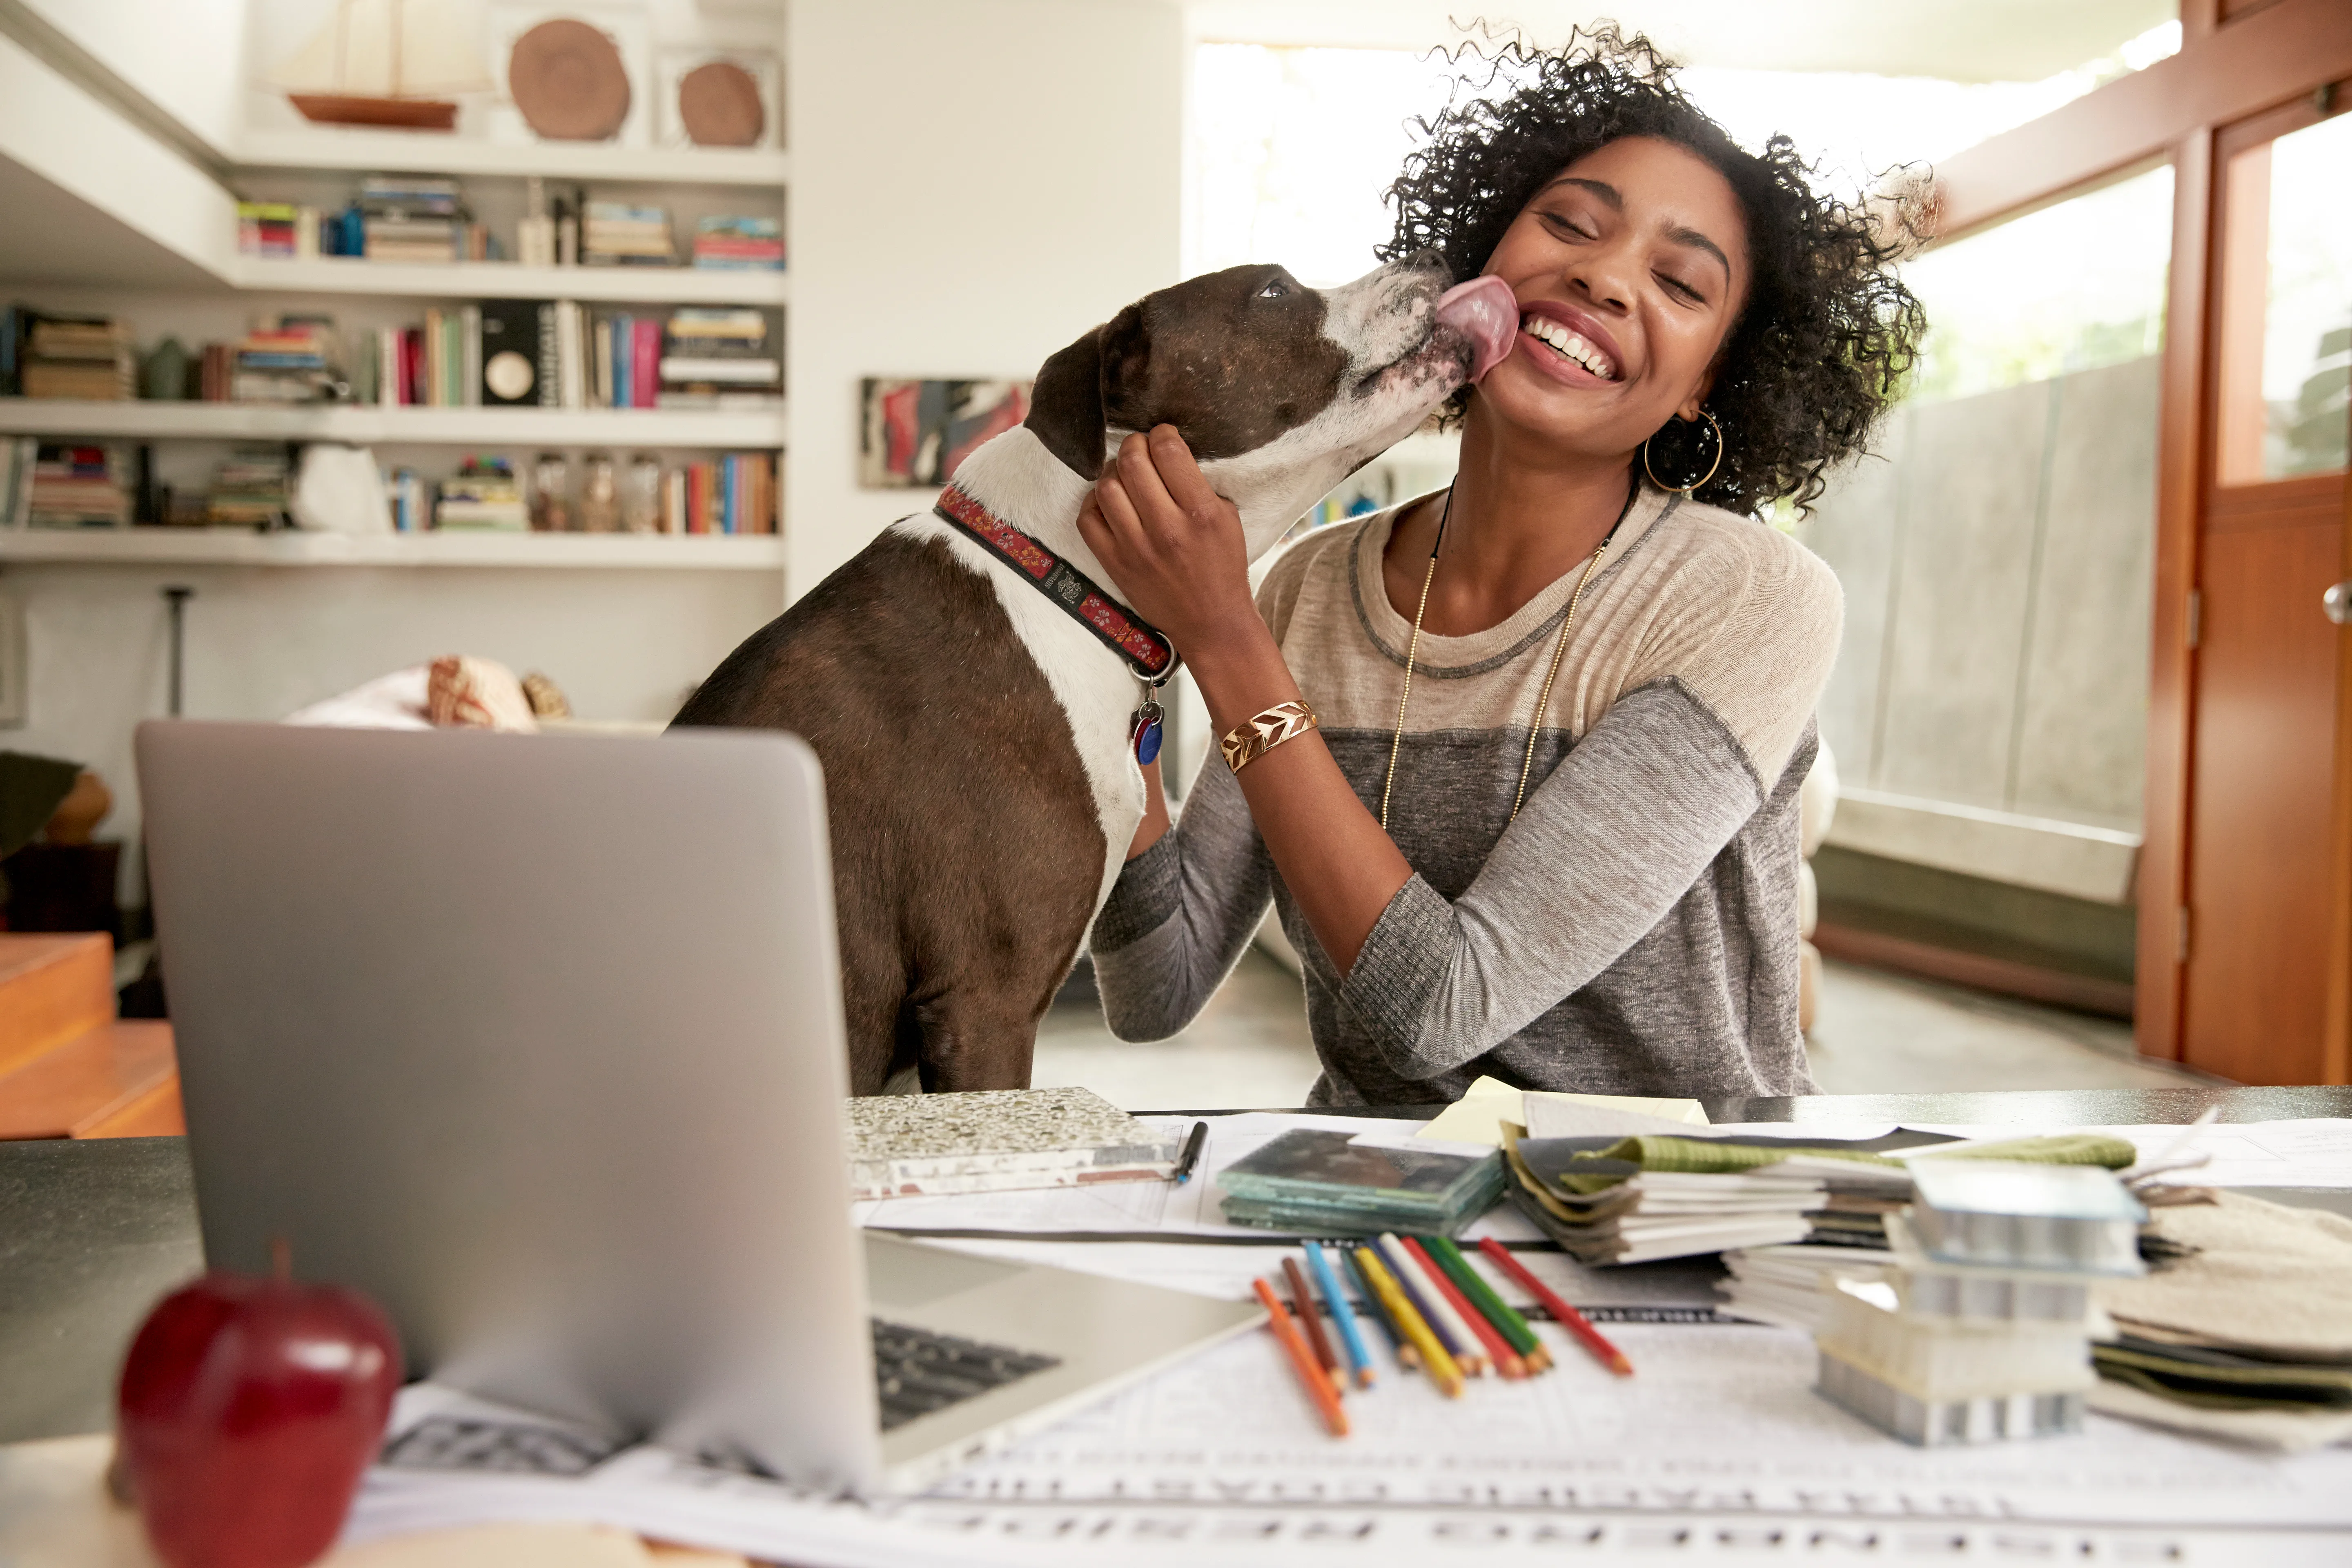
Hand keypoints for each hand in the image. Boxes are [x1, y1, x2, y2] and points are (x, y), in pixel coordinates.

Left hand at [1076, 426, 1262, 655]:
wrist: (1211, 622)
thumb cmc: (1222, 567)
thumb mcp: (1228, 519)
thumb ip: (1199, 485)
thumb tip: (1167, 453)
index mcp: (1201, 513)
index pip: (1169, 451)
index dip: (1161, 433)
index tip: (1163, 436)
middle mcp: (1167, 528)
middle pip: (1132, 462)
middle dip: (1134, 445)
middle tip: (1141, 449)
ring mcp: (1136, 548)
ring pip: (1106, 487)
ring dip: (1114, 472)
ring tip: (1125, 476)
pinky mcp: (1115, 564)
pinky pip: (1087, 519)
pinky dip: (1094, 502)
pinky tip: (1110, 502)